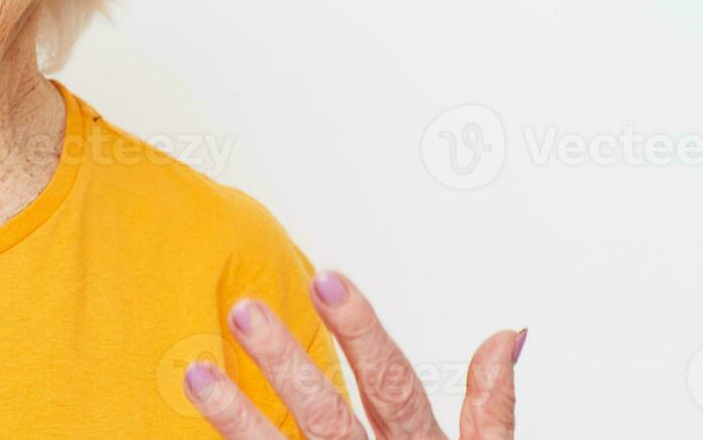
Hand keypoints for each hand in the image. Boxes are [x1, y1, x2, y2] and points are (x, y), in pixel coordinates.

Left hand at [184, 271, 523, 438]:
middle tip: (246, 311)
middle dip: (287, 363)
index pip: (392, 383)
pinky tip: (194, 426)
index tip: (326, 278)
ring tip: (196, 373)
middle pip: (329, 418)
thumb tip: (507, 335)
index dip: (361, 331)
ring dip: (237, 416)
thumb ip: (491, 409)